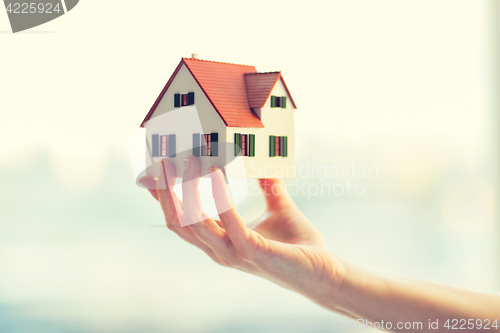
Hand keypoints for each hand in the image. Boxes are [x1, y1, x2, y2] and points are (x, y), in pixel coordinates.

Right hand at [138, 156, 345, 307]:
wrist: (323, 270)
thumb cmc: (298, 243)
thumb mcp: (278, 207)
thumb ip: (268, 187)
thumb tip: (265, 164)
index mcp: (221, 241)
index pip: (181, 220)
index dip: (164, 197)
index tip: (155, 171)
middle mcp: (220, 250)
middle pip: (179, 223)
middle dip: (166, 193)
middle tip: (162, 161)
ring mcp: (233, 253)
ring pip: (195, 223)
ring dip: (188, 189)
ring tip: (189, 159)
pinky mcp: (252, 251)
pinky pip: (229, 221)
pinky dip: (219, 196)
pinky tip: (216, 172)